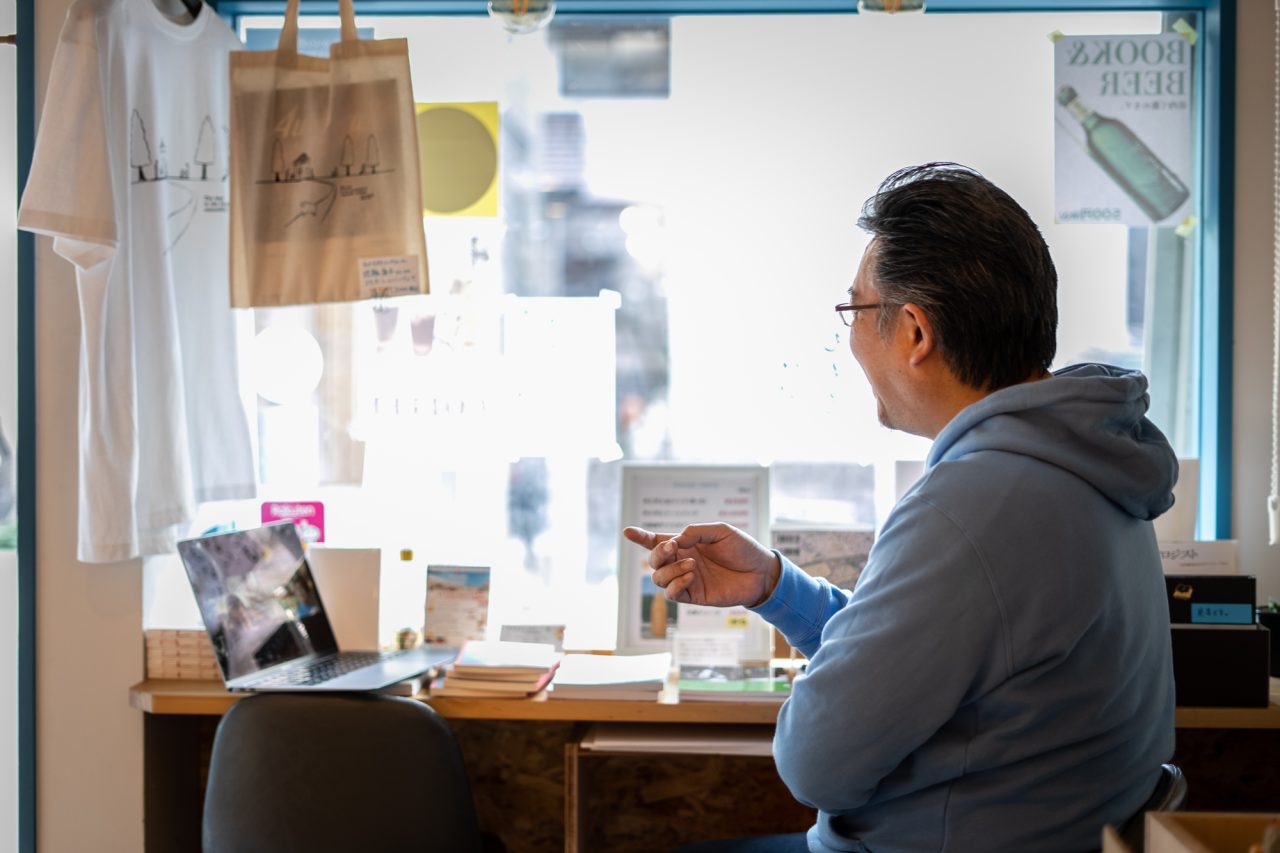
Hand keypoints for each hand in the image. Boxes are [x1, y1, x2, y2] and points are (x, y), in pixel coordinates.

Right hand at [622, 523, 780, 607]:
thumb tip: (674, 540)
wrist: (761, 572)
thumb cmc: (743, 548)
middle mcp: (682, 562)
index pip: (657, 542)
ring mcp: (687, 580)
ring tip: (692, 564)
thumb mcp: (720, 531)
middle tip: (675, 546)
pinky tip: (691, 576)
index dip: (641, 537)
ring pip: (658, 578)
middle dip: (658, 553)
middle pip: (653, 561)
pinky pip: (672, 594)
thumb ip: (695, 532)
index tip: (626, 531)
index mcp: (686, 544)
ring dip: (670, 569)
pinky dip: (676, 584)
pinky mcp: (694, 596)